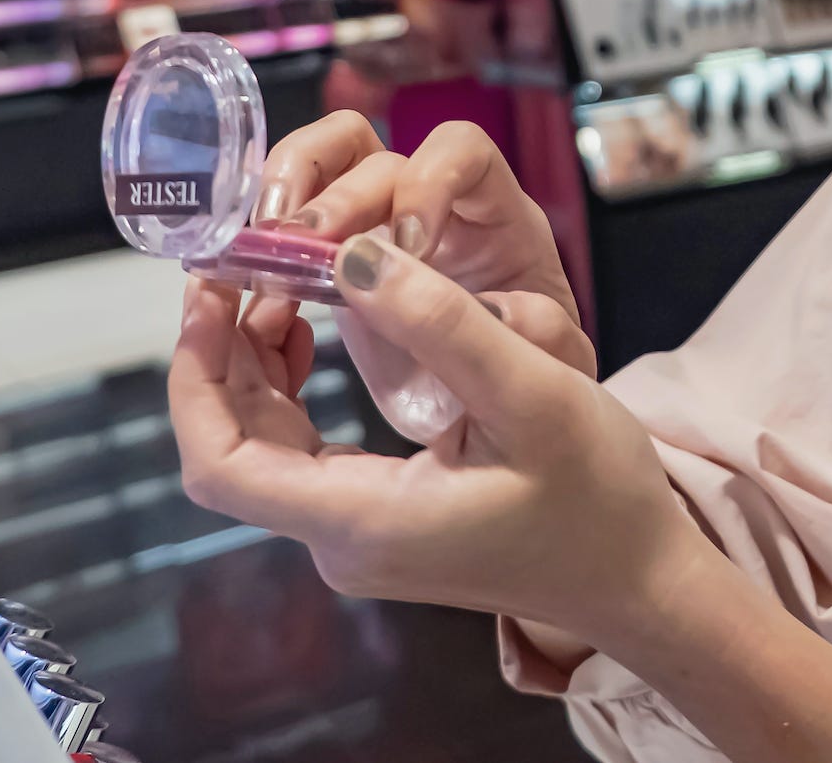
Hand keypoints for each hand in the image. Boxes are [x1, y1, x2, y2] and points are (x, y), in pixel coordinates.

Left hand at [170, 233, 704, 647]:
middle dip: (222, 352)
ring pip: (262, 444)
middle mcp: (343, 539)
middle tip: (242, 261)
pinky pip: (302, 449)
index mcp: (362, 519)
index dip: (195, 375)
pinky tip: (312, 331)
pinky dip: (292, 387)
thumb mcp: (533, 395)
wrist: (636, 575)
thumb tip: (354, 256)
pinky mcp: (381, 518)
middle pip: (231, 445)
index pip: (220, 461)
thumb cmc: (597, 495)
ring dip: (253, 364)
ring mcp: (359, 534)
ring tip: (275, 280)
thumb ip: (443, 324)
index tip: (208, 292)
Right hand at [248, 116, 595, 422]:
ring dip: (285, 189)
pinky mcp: (341, 269)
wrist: (515, 426)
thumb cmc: (546, 388)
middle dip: (334, 194)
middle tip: (303, 247)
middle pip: (374, 153)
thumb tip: (483, 306)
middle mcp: (437, 210)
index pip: (463, 150)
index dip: (428, 184)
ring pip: (323, 162)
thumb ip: (532, 330)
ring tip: (261, 246)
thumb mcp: (555, 368)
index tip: (410, 249)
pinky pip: (292, 227)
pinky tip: (251, 294)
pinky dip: (263, 245)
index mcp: (501, 220)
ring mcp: (382, 231)